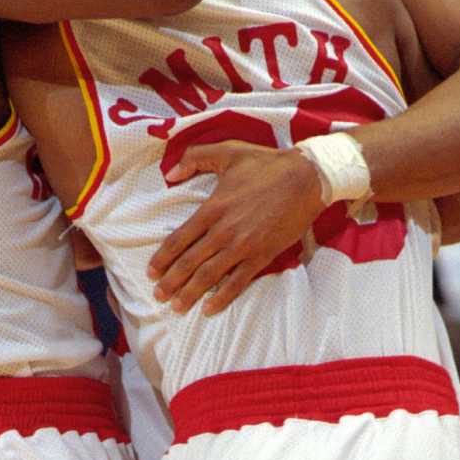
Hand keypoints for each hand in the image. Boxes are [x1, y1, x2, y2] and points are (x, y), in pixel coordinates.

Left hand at [151, 141, 322, 313]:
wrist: (307, 178)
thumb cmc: (267, 164)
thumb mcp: (228, 151)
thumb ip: (195, 157)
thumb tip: (171, 173)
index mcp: (212, 208)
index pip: (179, 238)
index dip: (163, 257)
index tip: (152, 271)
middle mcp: (224, 231)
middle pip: (190, 262)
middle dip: (171, 282)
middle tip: (158, 296)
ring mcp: (243, 246)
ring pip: (209, 276)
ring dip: (190, 293)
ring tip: (177, 307)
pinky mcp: (262, 255)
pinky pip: (238, 282)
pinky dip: (223, 297)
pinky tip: (209, 309)